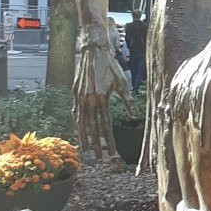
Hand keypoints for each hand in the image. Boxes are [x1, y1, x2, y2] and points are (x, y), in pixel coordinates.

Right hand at [72, 42, 133, 158]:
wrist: (94, 52)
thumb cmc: (111, 67)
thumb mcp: (123, 83)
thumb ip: (129, 101)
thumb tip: (135, 117)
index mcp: (102, 99)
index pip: (106, 126)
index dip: (109, 140)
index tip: (112, 153)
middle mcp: (89, 100)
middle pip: (93, 128)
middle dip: (97, 144)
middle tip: (100, 158)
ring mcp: (80, 97)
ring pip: (81, 122)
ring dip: (85, 138)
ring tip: (88, 150)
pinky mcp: (74, 93)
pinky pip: (76, 113)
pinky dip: (78, 124)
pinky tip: (79, 132)